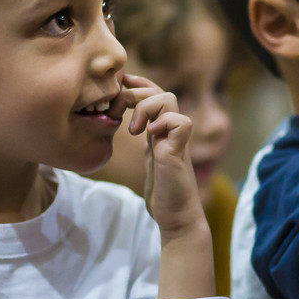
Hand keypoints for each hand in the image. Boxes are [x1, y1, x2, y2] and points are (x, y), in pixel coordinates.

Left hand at [120, 74, 205, 235]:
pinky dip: (164, 122)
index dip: (138, 83)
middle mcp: (171, 131)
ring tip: (134, 129)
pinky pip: (181, 122)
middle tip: (117, 112)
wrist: (177, 215)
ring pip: (169, 99)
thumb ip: (145, 141)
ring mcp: (177, 140)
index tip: (120, 83)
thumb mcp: (148, 158)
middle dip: (135, 94)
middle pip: (160, 91)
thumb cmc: (163, 191)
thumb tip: (124, 129)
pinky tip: (149, 137)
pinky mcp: (180, 152)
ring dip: (146, 106)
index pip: (154, 93)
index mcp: (162, 130)